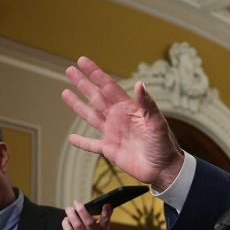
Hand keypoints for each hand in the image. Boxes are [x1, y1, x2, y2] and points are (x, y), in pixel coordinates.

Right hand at [62, 56, 184, 190]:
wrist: (164, 169)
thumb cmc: (164, 144)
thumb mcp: (157, 123)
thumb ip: (147, 104)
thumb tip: (140, 83)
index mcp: (129, 109)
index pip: (108, 87)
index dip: (95, 74)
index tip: (82, 61)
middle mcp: (118, 118)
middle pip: (96, 97)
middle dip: (83, 84)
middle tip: (70, 70)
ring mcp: (113, 133)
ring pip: (91, 116)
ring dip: (78, 105)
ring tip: (65, 92)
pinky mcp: (109, 150)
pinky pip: (91, 145)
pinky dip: (81, 142)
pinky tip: (71, 138)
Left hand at [64, 201, 110, 229]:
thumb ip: (104, 219)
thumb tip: (107, 205)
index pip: (106, 221)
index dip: (106, 212)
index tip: (106, 204)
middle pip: (88, 221)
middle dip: (81, 210)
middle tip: (76, 203)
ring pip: (77, 225)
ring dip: (71, 215)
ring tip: (69, 209)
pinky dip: (66, 224)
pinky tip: (65, 220)